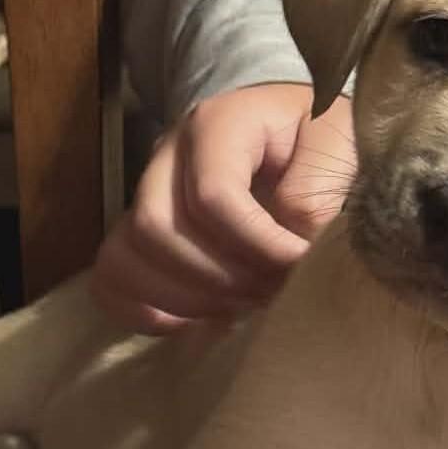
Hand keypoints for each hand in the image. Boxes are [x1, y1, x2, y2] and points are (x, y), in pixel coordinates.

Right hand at [90, 83, 355, 332]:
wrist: (290, 128)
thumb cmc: (315, 136)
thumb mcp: (335, 144)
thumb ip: (317, 191)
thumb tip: (292, 250)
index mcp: (216, 126)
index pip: (213, 196)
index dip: (257, 245)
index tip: (299, 266)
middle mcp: (166, 156)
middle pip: (157, 228)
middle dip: (219, 277)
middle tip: (270, 293)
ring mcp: (144, 194)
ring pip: (127, 255)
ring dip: (187, 299)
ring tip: (242, 308)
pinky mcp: (139, 230)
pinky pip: (112, 277)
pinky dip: (147, 310)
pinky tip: (199, 322)